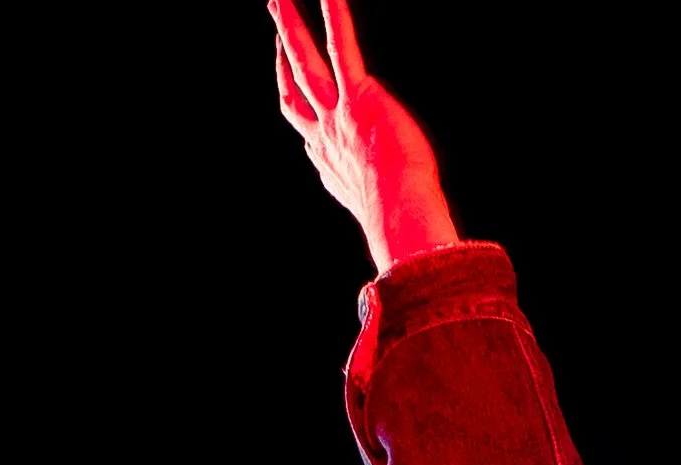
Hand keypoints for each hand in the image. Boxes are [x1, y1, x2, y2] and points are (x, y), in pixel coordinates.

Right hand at [269, 0, 458, 271]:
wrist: (401, 216)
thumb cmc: (402, 220)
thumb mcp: (383, 213)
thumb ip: (379, 206)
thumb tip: (404, 227)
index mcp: (330, 165)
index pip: (306, 131)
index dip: (298, 108)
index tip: (290, 88)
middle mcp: (326, 138)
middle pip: (293, 89)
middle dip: (282, 55)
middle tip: (275, 26)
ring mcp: (338, 116)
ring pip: (304, 65)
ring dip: (290, 29)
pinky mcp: (360, 99)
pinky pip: (343, 51)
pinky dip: (336, 19)